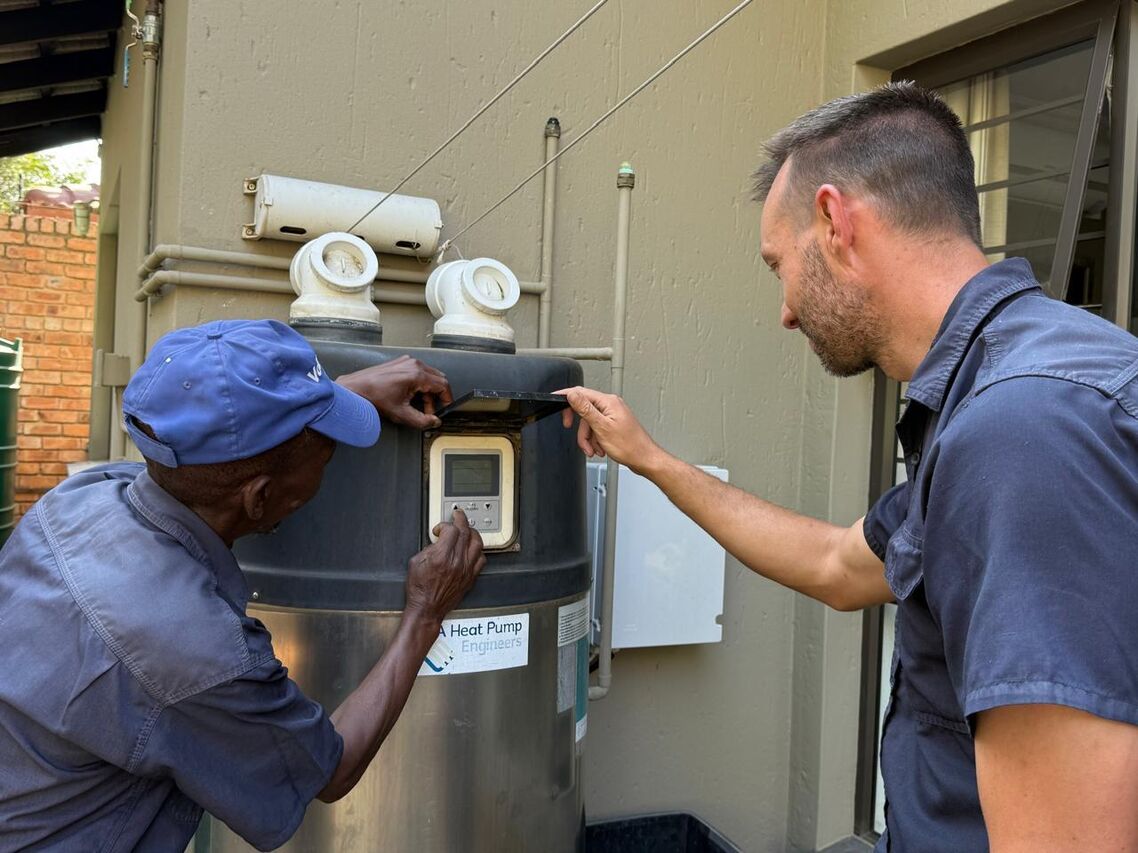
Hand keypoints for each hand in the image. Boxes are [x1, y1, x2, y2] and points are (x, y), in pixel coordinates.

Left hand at [337, 355, 452, 429]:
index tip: (444, 408)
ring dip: (427, 391)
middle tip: (429, 410)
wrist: (355, 389)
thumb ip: (422, 421)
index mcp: (417, 375)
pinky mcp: (400, 362)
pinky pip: (418, 371)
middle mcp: (414, 364)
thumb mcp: (401, 414)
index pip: (443, 385)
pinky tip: (409, 395)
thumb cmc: (374, 397)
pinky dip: (419, 384)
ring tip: (417, 405)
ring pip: (428, 375)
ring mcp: (406, 361)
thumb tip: (434, 422)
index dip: (447, 399)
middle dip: (437, 396)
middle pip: (438, 379)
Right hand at [404, 509, 485, 623]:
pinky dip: (478, 550)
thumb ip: (429, 547)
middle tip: (458, 515)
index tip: (440, 528)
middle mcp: (456, 562)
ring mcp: (466, 570)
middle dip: (461, 520)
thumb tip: (438, 540)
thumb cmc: (419, 589)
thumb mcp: (415, 562)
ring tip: (467, 529)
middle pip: (465, 532)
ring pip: (477, 543)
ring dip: (472, 532)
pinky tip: (472, 549)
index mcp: (441, 557)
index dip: (445, 524)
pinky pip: (481, 559)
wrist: (427, 609)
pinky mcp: (471, 577)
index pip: (452, 529)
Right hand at [556, 386, 661, 472]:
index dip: (565, 397)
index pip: (581, 393)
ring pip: (589, 423)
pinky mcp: (613, 424)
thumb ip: (585, 409)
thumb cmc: (629, 446)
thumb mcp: (602, 427)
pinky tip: (600, 449)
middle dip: (581, 430)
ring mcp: (612, 415)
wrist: (644, 459)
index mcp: (608, 402)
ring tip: (594, 450)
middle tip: (581, 440)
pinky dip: (595, 440)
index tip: (554, 399)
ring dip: (589, 439)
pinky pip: (596, 429)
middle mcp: (610, 405)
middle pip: (583, 411)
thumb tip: (572, 395)